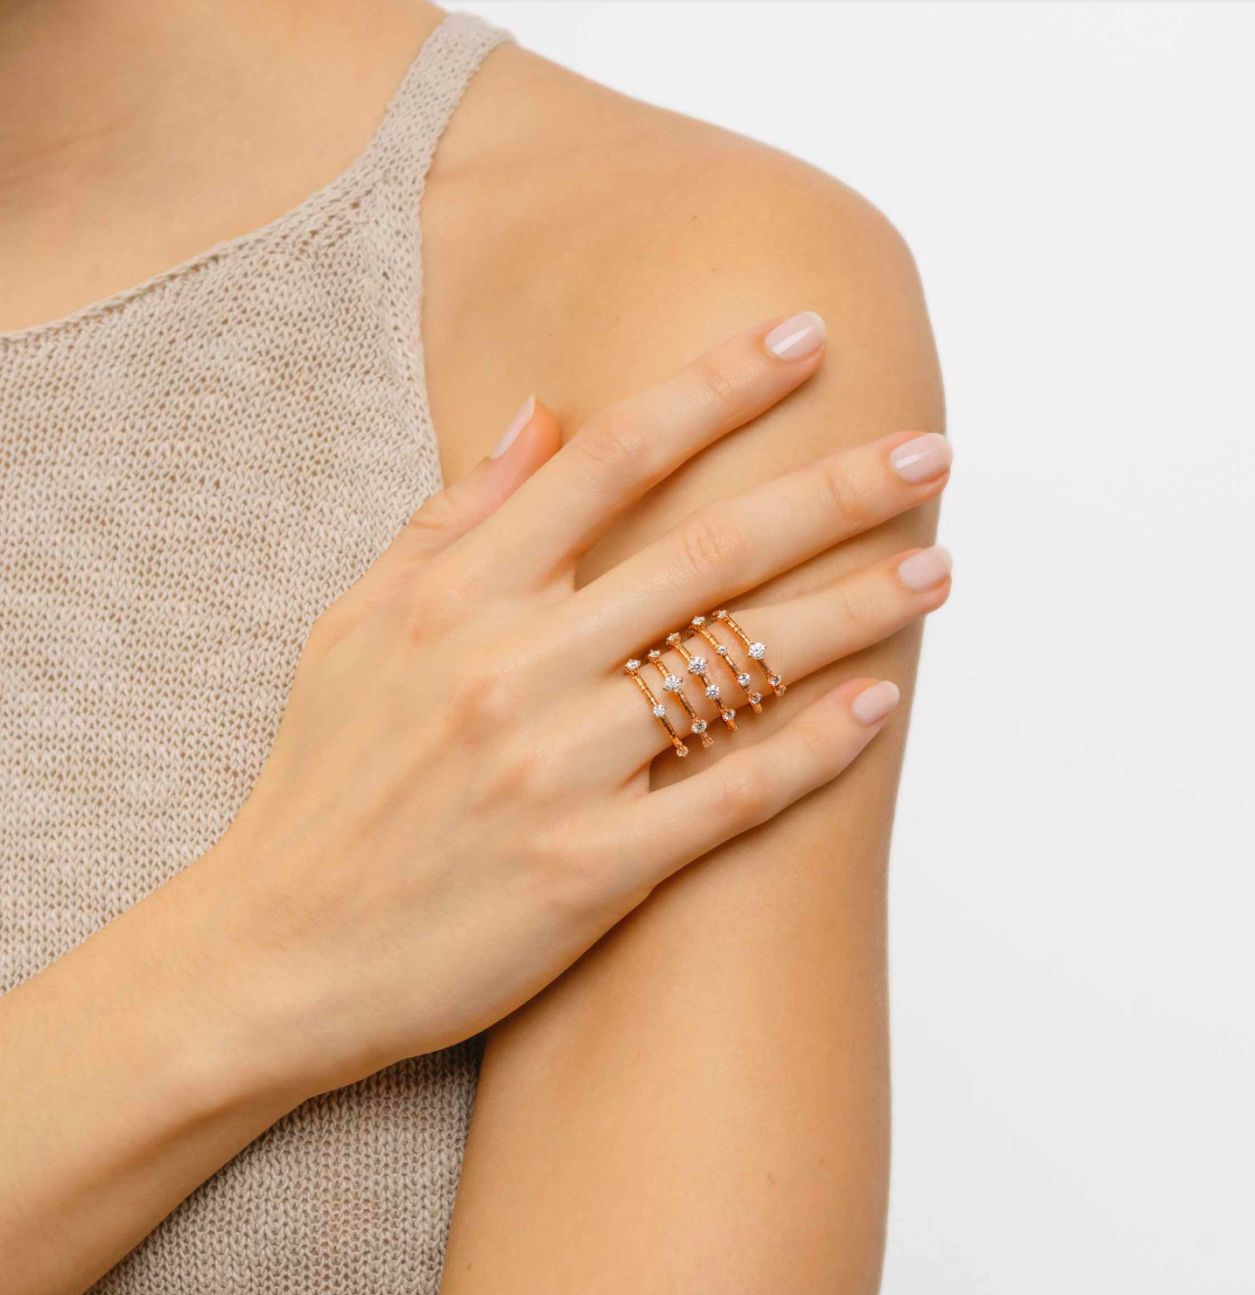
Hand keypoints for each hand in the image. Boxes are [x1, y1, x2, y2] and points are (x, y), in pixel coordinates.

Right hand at [194, 312, 953, 1092]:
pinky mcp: (591, 871)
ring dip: (855, 610)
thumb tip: (542, 413)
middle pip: (707, 549)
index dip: (718, 385)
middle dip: (834, 491)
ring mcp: (559, 771)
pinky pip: (732, 794)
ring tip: (935, 570)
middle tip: (927, 453)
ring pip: (740, 665)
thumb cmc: (321, 785)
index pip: (613, 457)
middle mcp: (515, 668)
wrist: (277, 955)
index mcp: (459, 597)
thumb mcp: (358, 628)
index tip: (802, 338)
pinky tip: (880, 706)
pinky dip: (815, 749)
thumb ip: (454, 519)